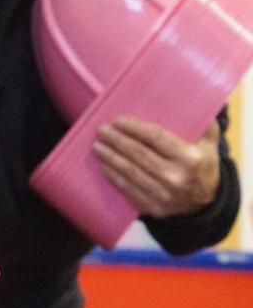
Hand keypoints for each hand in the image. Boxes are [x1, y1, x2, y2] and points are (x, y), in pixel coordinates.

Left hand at [93, 116, 219, 217]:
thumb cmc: (203, 167)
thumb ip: (203, 124)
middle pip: (138, 154)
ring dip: (110, 157)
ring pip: (129, 172)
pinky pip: (128, 189)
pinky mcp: (152, 207)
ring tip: (97, 146)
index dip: (134, 128)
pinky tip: (104, 166)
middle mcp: (176, 177)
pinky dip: (113, 176)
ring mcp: (163, 194)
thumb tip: (191, 99)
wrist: (205, 205)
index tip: (118, 120)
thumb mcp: (210, 145)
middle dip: (116, 141)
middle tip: (101, 130)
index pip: (156, 138)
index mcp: (190, 158)